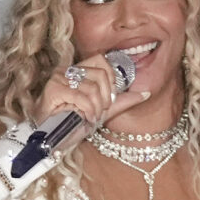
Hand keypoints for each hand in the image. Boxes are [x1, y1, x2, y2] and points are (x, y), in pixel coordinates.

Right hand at [35, 52, 149, 128]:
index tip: (108, 99)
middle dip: (105, 97)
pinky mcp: (53, 89)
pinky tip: (85, 118)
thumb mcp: (103, 110)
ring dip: (96, 107)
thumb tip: (146, 93)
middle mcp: (67, 69)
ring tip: (90, 117)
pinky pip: (80, 96)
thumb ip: (123, 100)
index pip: (102, 60)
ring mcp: (59, 78)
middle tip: (99, 111)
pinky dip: (87, 110)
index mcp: (79, 70)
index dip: (111, 79)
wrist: (53, 139)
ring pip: (92, 87)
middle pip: (100, 73)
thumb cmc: (73, 123)